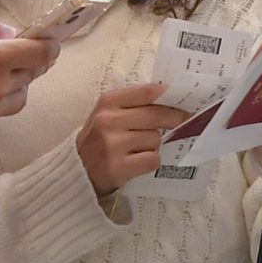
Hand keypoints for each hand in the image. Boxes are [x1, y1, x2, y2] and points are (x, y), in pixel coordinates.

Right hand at [78, 81, 193, 194]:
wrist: (76, 170)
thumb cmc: (98, 139)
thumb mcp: (107, 114)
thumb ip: (134, 105)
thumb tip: (172, 99)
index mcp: (107, 102)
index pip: (148, 92)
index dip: (171, 94)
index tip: (185, 97)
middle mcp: (108, 121)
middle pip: (156, 115)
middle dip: (175, 118)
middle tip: (185, 120)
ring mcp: (112, 145)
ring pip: (155, 139)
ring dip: (154, 145)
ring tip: (139, 148)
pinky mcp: (117, 167)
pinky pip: (152, 160)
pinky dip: (150, 162)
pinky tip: (137, 162)